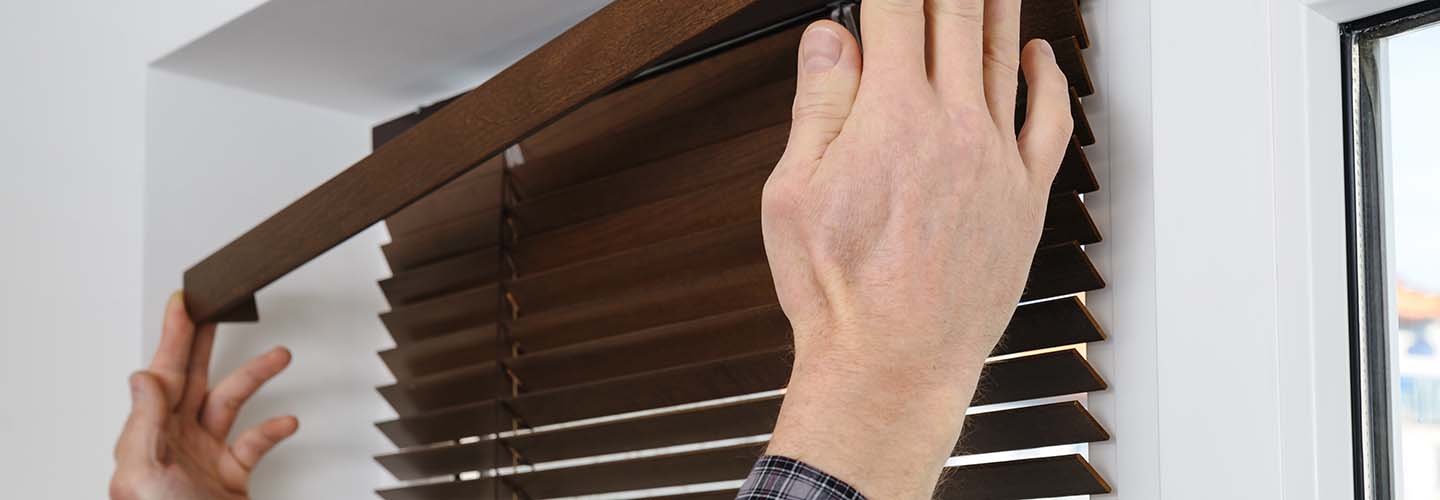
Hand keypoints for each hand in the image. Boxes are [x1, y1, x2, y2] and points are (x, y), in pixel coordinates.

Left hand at [110, 293, 297, 499]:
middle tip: (215, 308)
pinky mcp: (231, 478)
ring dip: (256, 378)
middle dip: (206, 342)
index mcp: (149, 438)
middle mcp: (176, 443)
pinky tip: (287, 421)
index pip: (162, 375)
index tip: (183, 303)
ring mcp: (205, 459)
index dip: (173, 336)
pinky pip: (254, 444)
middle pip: (193, 379)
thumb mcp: (145, 473)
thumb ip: (145, 425)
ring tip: (279, 355)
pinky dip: (274, 430)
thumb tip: (144, 378)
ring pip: (231, 405)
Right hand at [761, 0, 1072, 497]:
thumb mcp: (794, 192)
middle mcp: (954, 128)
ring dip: (995, 6)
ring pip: (1004, 56)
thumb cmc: (840, 293)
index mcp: (892, 119)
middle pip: (957, 18)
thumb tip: (831, 40)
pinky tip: (1039, 54)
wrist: (893, 366)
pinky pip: (1050, 122)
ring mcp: (997, 161)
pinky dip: (1048, 78)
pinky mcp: (1024, 198)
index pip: (898, 11)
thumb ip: (818, 105)